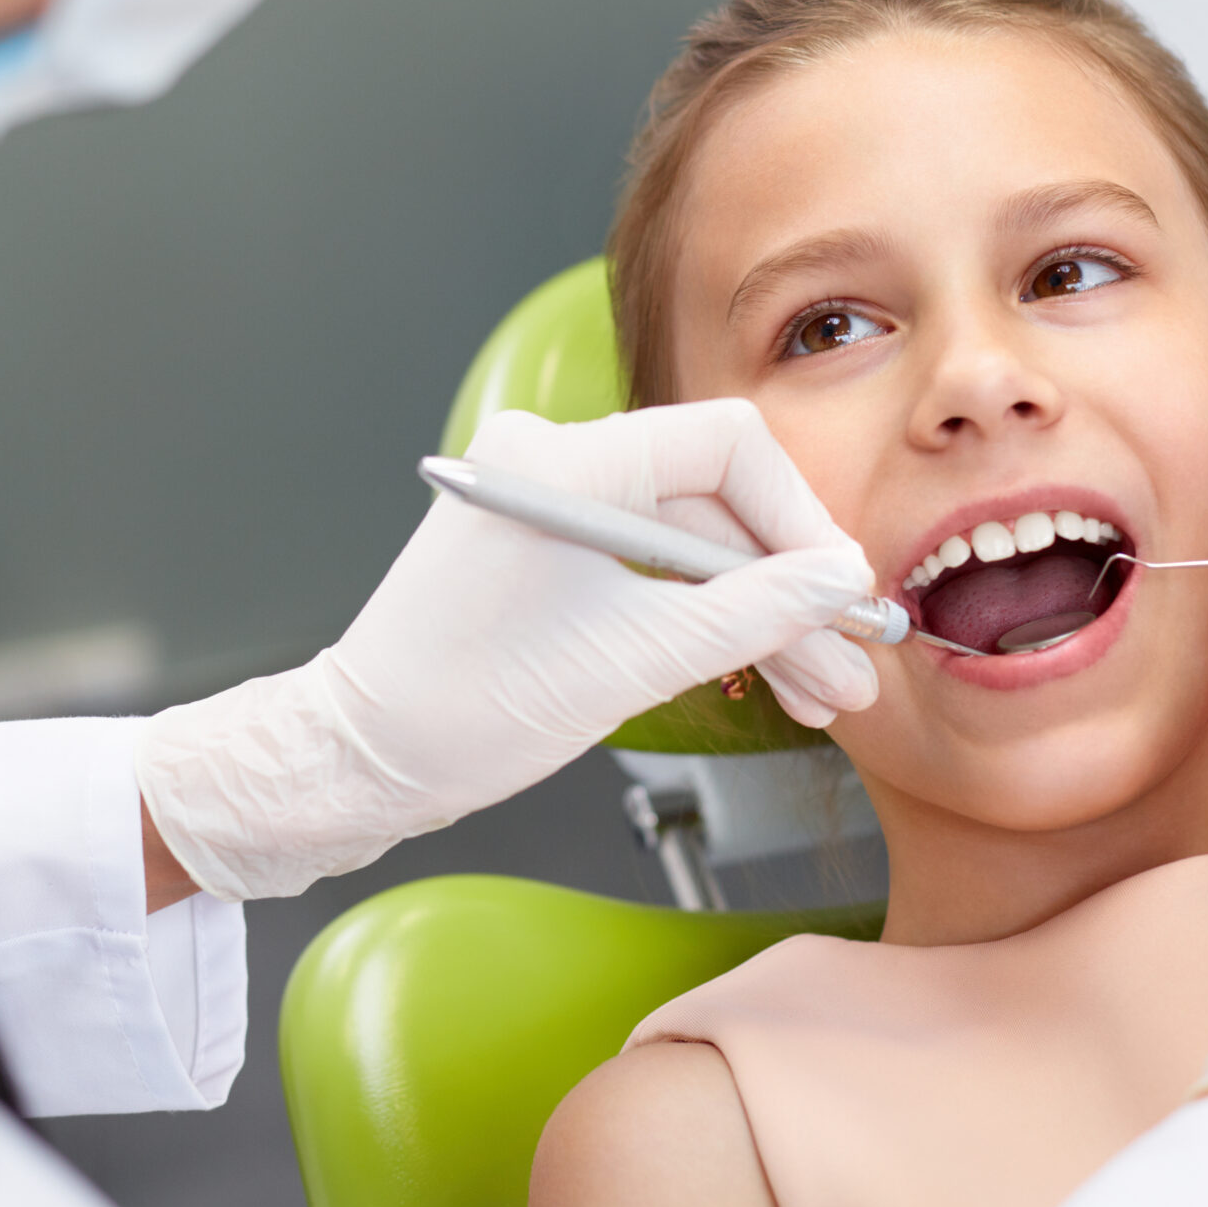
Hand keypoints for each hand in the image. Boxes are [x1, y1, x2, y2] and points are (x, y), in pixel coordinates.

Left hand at [137, 401, 878, 898]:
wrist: (359, 760)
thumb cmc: (464, 710)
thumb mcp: (635, 662)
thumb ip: (751, 613)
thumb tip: (838, 583)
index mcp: (564, 460)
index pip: (727, 445)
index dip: (800, 518)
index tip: (841, 589)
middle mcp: (551, 459)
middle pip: (712, 501)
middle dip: (785, 588)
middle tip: (848, 659)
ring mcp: (546, 504)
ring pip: (686, 544)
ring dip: (754, 616)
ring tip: (820, 690)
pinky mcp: (542, 549)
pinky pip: (645, 566)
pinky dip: (699, 618)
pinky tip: (761, 671)